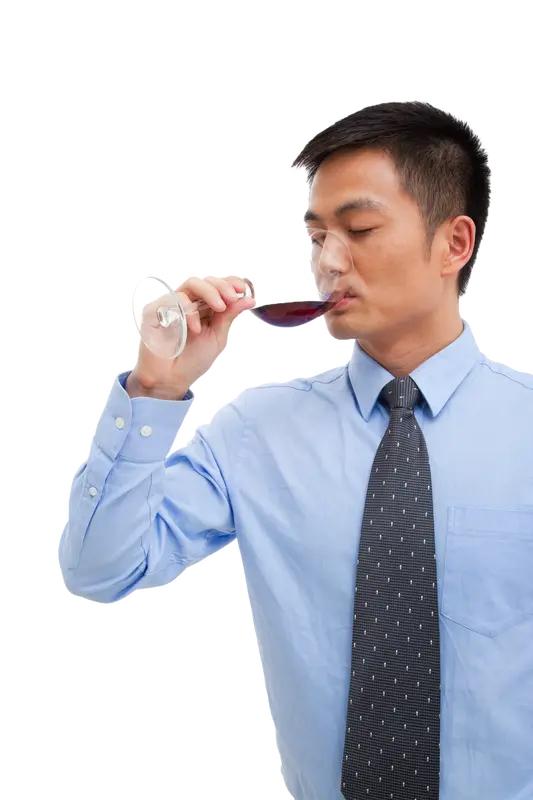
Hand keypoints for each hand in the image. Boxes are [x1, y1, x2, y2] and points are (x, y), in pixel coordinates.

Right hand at [127, 275, 254, 397]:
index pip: (217, 286)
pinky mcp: (154, 310)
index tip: (244, 289)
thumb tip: (250, 299)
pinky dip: (188, 310)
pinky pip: (173, 299)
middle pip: (206, 281)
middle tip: (232, 298)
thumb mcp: (217, 337)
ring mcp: (171, 305)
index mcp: (204, 307)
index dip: (231, 282)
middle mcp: (188, 302)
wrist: (170, 380)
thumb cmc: (192, 360)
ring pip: (191, 283)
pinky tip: (195, 328)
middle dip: (222, 287)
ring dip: (209, 292)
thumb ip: (229, 317)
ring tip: (219, 307)